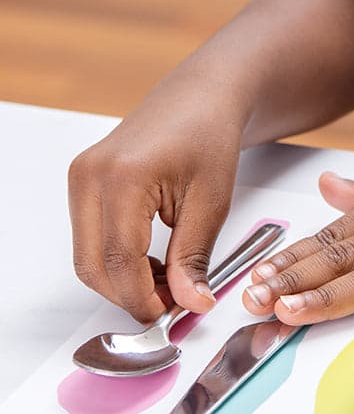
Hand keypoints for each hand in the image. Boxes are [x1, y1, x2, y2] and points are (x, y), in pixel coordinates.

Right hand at [68, 111, 240, 322]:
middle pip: (93, 264)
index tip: (172, 315)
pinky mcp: (84, 183)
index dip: (144, 297)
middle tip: (173, 305)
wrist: (201, 98)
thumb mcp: (212, 202)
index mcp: (123, 177)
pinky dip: (118, 260)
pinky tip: (155, 263)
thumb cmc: (210, 136)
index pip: (120, 260)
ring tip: (171, 283)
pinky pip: (92, 238)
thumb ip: (195, 256)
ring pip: (88, 256)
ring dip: (123, 280)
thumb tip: (191, 303)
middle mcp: (90, 176)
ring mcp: (81, 178)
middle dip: (130, 295)